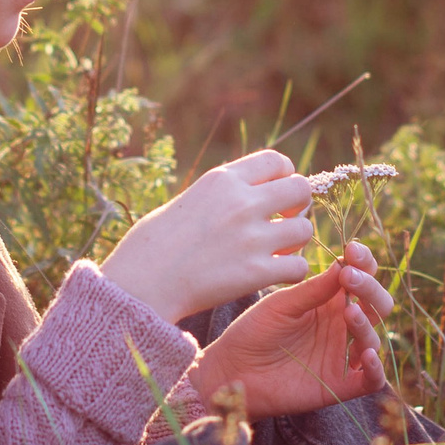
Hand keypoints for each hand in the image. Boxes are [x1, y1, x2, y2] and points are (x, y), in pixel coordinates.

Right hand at [97, 149, 314, 322]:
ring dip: (295, 242)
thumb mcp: (188, 200)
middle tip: (283, 222)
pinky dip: (292, 272)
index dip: (285, 176)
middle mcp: (241, 203)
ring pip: (304, 229)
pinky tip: (276, 275)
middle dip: (297, 205)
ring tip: (277, 252)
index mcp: (222, 180)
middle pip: (300, 189)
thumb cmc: (152, 246)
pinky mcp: (255, 272)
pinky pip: (299, 267)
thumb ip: (223, 193)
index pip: (277, 160)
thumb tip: (249, 192)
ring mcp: (251, 238)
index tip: (277, 193)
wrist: (139, 283)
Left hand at [187, 241, 396, 419]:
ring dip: (366, 323)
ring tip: (348, 312)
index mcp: (329, 301)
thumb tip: (346, 263)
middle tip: (350, 278)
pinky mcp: (340, 386)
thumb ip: (314, 289)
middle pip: (377, 305)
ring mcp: (342, 356)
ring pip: (373, 338)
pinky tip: (366, 354)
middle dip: (370, 288)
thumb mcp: (282, 304)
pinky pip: (371, 380)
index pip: (361, 277)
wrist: (232, 371)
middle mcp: (342, 326)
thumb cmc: (254, 331)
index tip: (352, 250)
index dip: (363, 262)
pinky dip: (376, 368)